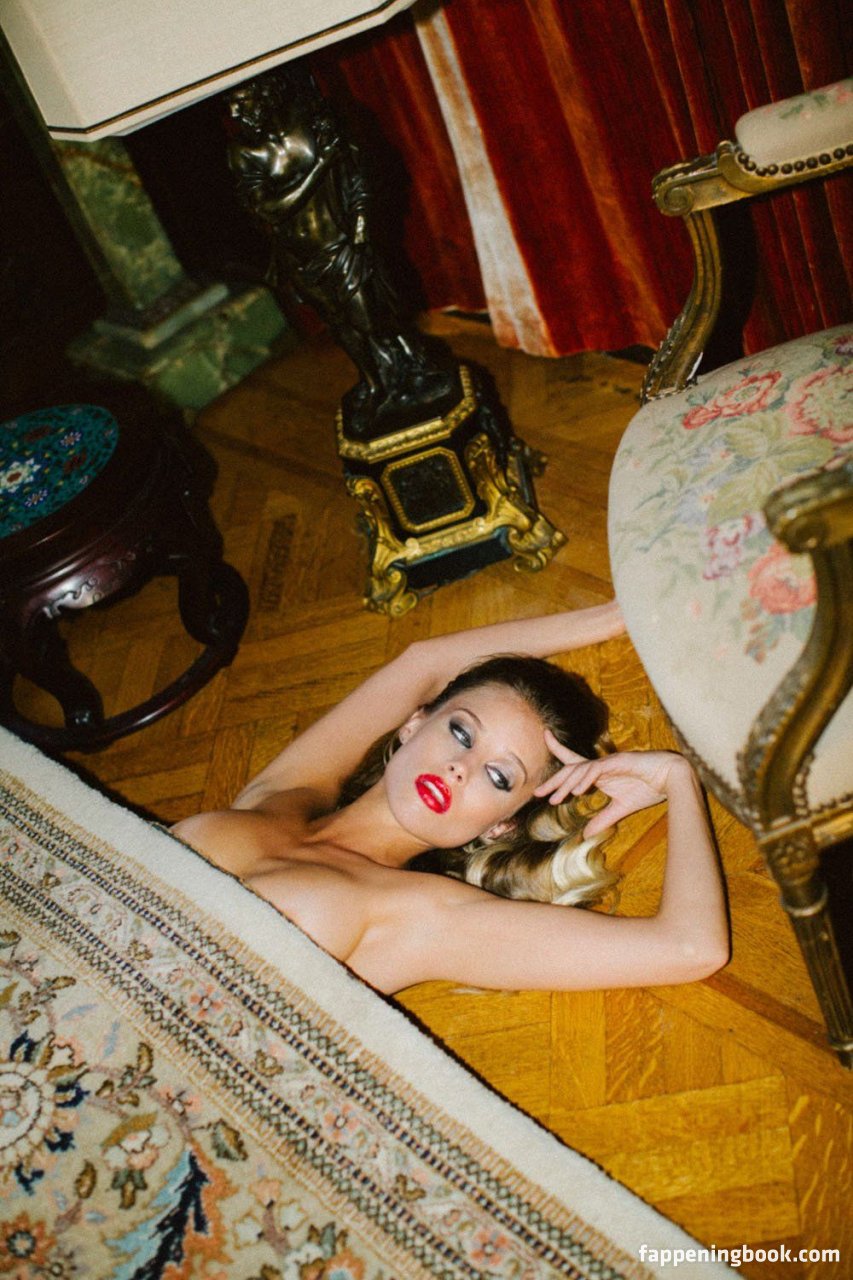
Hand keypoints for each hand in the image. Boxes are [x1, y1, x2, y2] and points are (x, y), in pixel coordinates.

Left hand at [535, 733, 688, 836]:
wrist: (673, 777)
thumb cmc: (650, 788)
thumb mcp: (621, 808)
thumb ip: (604, 819)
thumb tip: (586, 833)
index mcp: (600, 772)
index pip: (573, 762)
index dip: (557, 750)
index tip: (543, 740)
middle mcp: (602, 765)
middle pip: (571, 767)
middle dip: (554, 780)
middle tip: (537, 792)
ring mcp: (610, 761)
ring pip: (581, 769)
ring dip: (566, 784)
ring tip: (554, 799)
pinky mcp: (620, 761)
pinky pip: (597, 769)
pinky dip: (585, 778)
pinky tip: (577, 790)